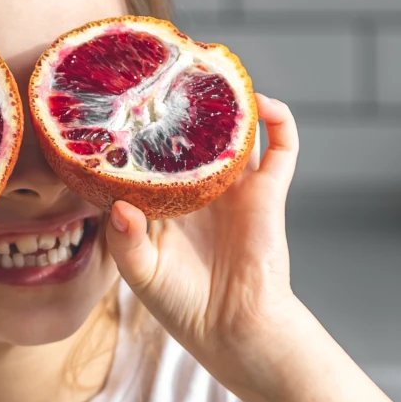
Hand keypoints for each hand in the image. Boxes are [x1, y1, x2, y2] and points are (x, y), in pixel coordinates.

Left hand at [104, 94, 308, 401]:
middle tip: (165, 70)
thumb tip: (119, 206)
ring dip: (228, 102)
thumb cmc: (184, 307)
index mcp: (164, 205)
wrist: (234, 330)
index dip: (137, 131)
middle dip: (181, 104)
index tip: (119, 102)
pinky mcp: (268, 193)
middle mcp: (199, 190)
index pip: (148, 157)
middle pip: (191, 134)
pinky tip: (259, 101)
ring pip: (234, 131)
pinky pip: (281, 147)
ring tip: (211, 71)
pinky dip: (278, 120)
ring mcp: (234, 189)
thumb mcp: (142, 274)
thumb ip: (126, 241)